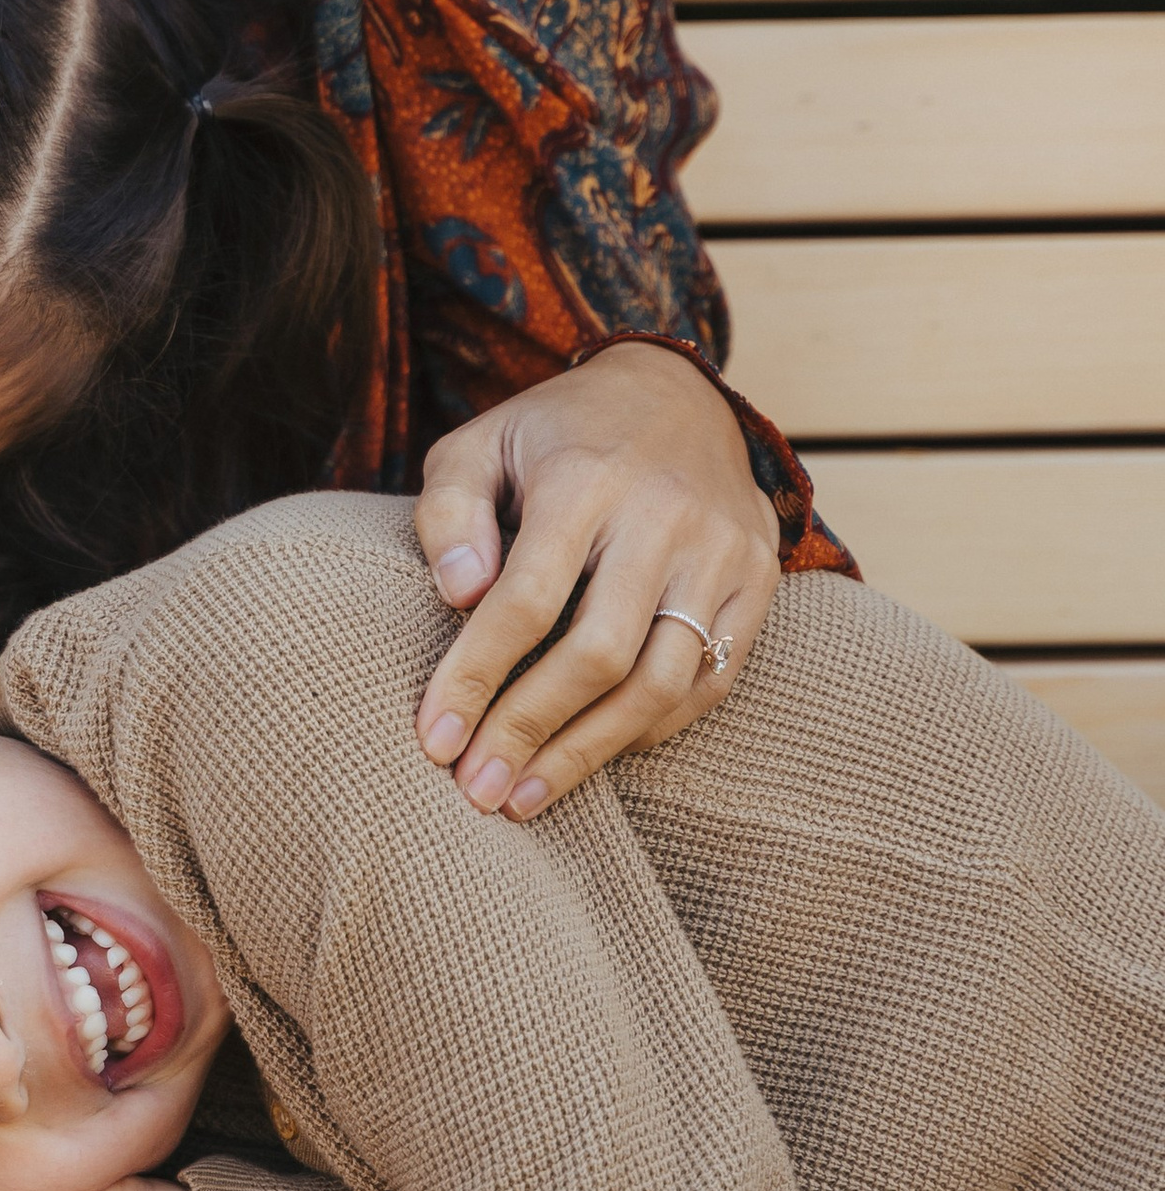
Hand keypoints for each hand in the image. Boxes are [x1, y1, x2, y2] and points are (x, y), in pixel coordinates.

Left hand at [413, 343, 778, 819]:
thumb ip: (450, 515)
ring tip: (522, 797)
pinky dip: (649, 729)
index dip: (475, 678)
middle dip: (529, 731)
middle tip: (475, 790)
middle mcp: (664, 518)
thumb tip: (458, 598)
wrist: (676, 393)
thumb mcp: (479, 446)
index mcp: (584, 479)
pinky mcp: (757, 583)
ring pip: (662, 682)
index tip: (433, 740)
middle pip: (598, 653)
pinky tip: (590, 754)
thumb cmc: (553, 435)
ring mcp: (722, 554)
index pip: (525, 600)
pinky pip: (710, 681)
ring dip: (587, 753)